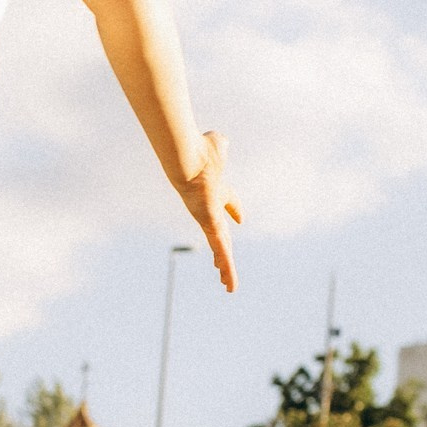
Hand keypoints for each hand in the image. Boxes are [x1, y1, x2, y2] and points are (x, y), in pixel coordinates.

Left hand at [175, 129, 242, 292]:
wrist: (187, 160)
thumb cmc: (200, 151)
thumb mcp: (216, 145)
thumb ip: (219, 144)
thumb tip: (220, 140)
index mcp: (216, 192)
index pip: (226, 204)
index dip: (234, 209)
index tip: (239, 218)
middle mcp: (210, 210)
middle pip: (220, 235)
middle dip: (223, 251)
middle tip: (221, 266)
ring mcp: (209, 220)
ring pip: (220, 248)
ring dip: (225, 267)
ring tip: (228, 286)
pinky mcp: (210, 227)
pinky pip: (221, 251)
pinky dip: (227, 268)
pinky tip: (228, 284)